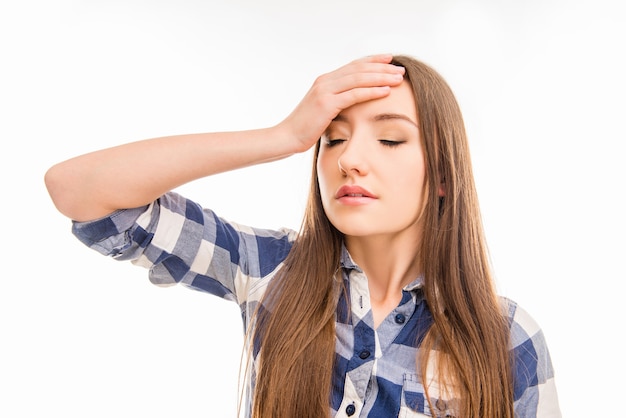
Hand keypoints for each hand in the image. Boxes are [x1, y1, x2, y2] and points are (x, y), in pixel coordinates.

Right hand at [280, 54, 405, 151]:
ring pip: (359, 78)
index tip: (390, 60)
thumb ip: (337, 102)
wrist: (287, 137)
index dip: (373, 61)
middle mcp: (325, 81)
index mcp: (325, 80)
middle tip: (401, 69)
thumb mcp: (323, 111)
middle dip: (382, 67)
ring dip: (382, 77)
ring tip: (399, 78)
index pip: (354, 65)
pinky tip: (386, 91)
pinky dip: (372, 91)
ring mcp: (325, 90)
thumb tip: (353, 104)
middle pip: (359, 68)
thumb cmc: (305, 129)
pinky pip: (354, 94)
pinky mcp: (327, 103)